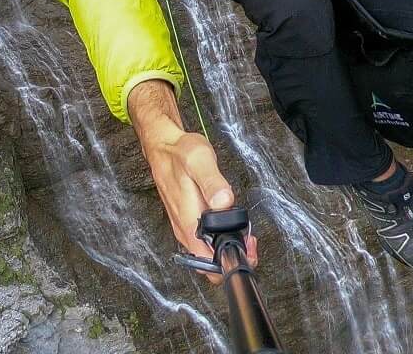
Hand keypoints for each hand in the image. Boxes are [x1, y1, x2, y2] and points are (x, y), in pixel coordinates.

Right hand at [127, 80, 257, 278]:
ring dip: (227, 249)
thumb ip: (213, 182)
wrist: (163, 147)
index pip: (209, 263)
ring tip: (246, 234)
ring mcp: (186, 228)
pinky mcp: (188, 221)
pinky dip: (220, 240)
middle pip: (209, 265)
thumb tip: (225, 202)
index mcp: (189, 223)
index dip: (230, 262)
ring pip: (207, 255)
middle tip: (250, 240)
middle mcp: (185, 231)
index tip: (247, 246)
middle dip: (233, 259)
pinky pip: (204, 242)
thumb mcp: (199, 160)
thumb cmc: (180, 153)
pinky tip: (231, 225)